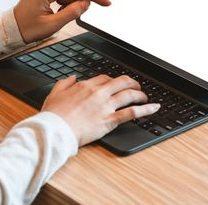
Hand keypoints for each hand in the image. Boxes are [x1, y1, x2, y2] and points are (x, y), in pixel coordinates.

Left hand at [14, 0, 110, 42]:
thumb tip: (87, 3)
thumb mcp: (53, 25)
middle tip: (69, 15)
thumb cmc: (28, 28)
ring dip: (69, 0)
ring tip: (58, 13)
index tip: (106, 2)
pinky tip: (56, 8)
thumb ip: (72, 12)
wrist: (12, 28)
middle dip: (76, 1)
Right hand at [42, 75, 160, 145]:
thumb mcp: (54, 93)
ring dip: (140, 94)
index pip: (104, 78)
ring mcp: (105, 106)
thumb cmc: (53, 115)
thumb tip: (72, 77)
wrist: (55, 130)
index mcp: (85, 86)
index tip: (115, 85)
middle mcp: (98, 93)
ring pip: (129, 94)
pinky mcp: (110, 120)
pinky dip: (145, 109)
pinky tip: (154, 108)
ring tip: (145, 97)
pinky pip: (132, 112)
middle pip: (121, 82)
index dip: (112, 81)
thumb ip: (64, 83)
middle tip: (135, 87)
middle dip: (131, 83)